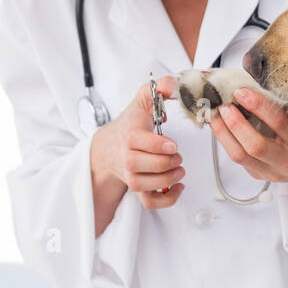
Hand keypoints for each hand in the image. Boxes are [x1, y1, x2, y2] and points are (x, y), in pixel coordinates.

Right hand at [92, 76, 184, 209]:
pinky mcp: (137, 190)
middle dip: (171, 161)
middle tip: (177, 155)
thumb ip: (159, 87)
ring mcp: (132, 176)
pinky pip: (152, 203)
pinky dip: (168, 199)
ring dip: (171, 178)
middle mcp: (128, 159)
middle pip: (153, 166)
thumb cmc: (131, 123)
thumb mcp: (143, 100)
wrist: (109, 147)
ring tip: (178, 168)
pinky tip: (178, 186)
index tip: (173, 144)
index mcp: (130, 136)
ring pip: (152, 185)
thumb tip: (174, 84)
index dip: (163, 146)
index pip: (145, 144)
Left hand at [210, 88, 287, 200]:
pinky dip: (225, 140)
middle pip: (255, 145)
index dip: (258, 106)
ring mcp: (269, 172)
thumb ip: (277, 112)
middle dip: (235, 123)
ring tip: (215, 115)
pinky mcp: (256, 175)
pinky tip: (220, 127)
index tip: (242, 92)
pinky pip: (236, 158)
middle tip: (224, 106)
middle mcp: (285, 161)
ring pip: (239, 155)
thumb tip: (247, 91)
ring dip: (223, 133)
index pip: (279, 122)